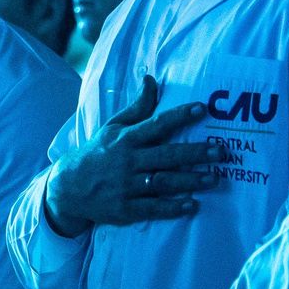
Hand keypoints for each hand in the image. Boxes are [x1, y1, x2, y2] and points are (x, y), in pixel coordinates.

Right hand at [40, 75, 225, 235]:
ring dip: (190, 180)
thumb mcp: (112, 127)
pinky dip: (172, 207)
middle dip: (195, 153)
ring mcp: (126, 186)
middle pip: (166, 155)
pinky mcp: (125, 209)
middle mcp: (127, 161)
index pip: (156, 124)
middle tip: (221, 151)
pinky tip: (192, 204)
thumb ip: (137, 107)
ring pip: (163, 182)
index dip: (179, 116)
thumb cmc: (96, 154)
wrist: (67, 188)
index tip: (202, 109)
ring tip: (215, 178)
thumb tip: (151, 79)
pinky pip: (152, 208)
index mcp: (126, 139)